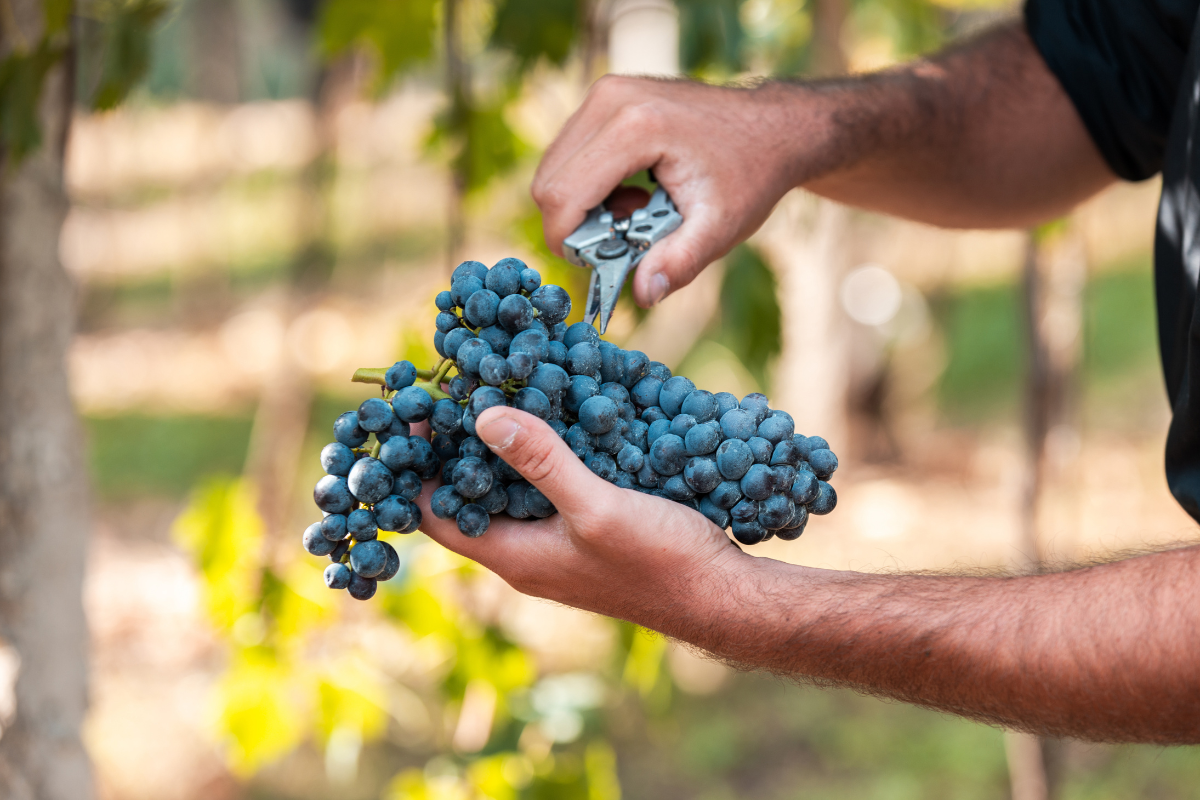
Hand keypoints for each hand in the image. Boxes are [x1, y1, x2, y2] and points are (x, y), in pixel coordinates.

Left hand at [414, 406, 743, 631]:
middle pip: (466, 499)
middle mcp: (527, 553)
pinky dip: (539, 454)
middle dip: (454, 449)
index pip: (433, 516)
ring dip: (499, 447)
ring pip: (507, 492)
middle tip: (454, 390)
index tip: (414, 414)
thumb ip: (542, 462)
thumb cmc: (660, 560)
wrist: (721, 595)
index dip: (414, 469)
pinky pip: (545, 490)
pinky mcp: (587, 531)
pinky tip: (555, 415)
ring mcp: (556, 544)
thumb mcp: (597, 506)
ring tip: (498, 391)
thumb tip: (483, 416)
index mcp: (514, 556)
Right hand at [532, 76, 826, 306]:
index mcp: (638, 127)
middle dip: (575, 225)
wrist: (771, 128)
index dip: (569, 241)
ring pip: (552, 169)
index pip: (563, 195)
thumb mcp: (720, 227)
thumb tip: (643, 294)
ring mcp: (605, 92)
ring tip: (635, 211)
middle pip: (548, 182)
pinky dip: (587, 185)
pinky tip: (631, 191)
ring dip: (581, 206)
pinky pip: (567, 154)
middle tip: (625, 236)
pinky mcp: (604, 95)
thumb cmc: (749, 176)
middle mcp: (611, 99)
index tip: (599, 263)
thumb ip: (680, 262)